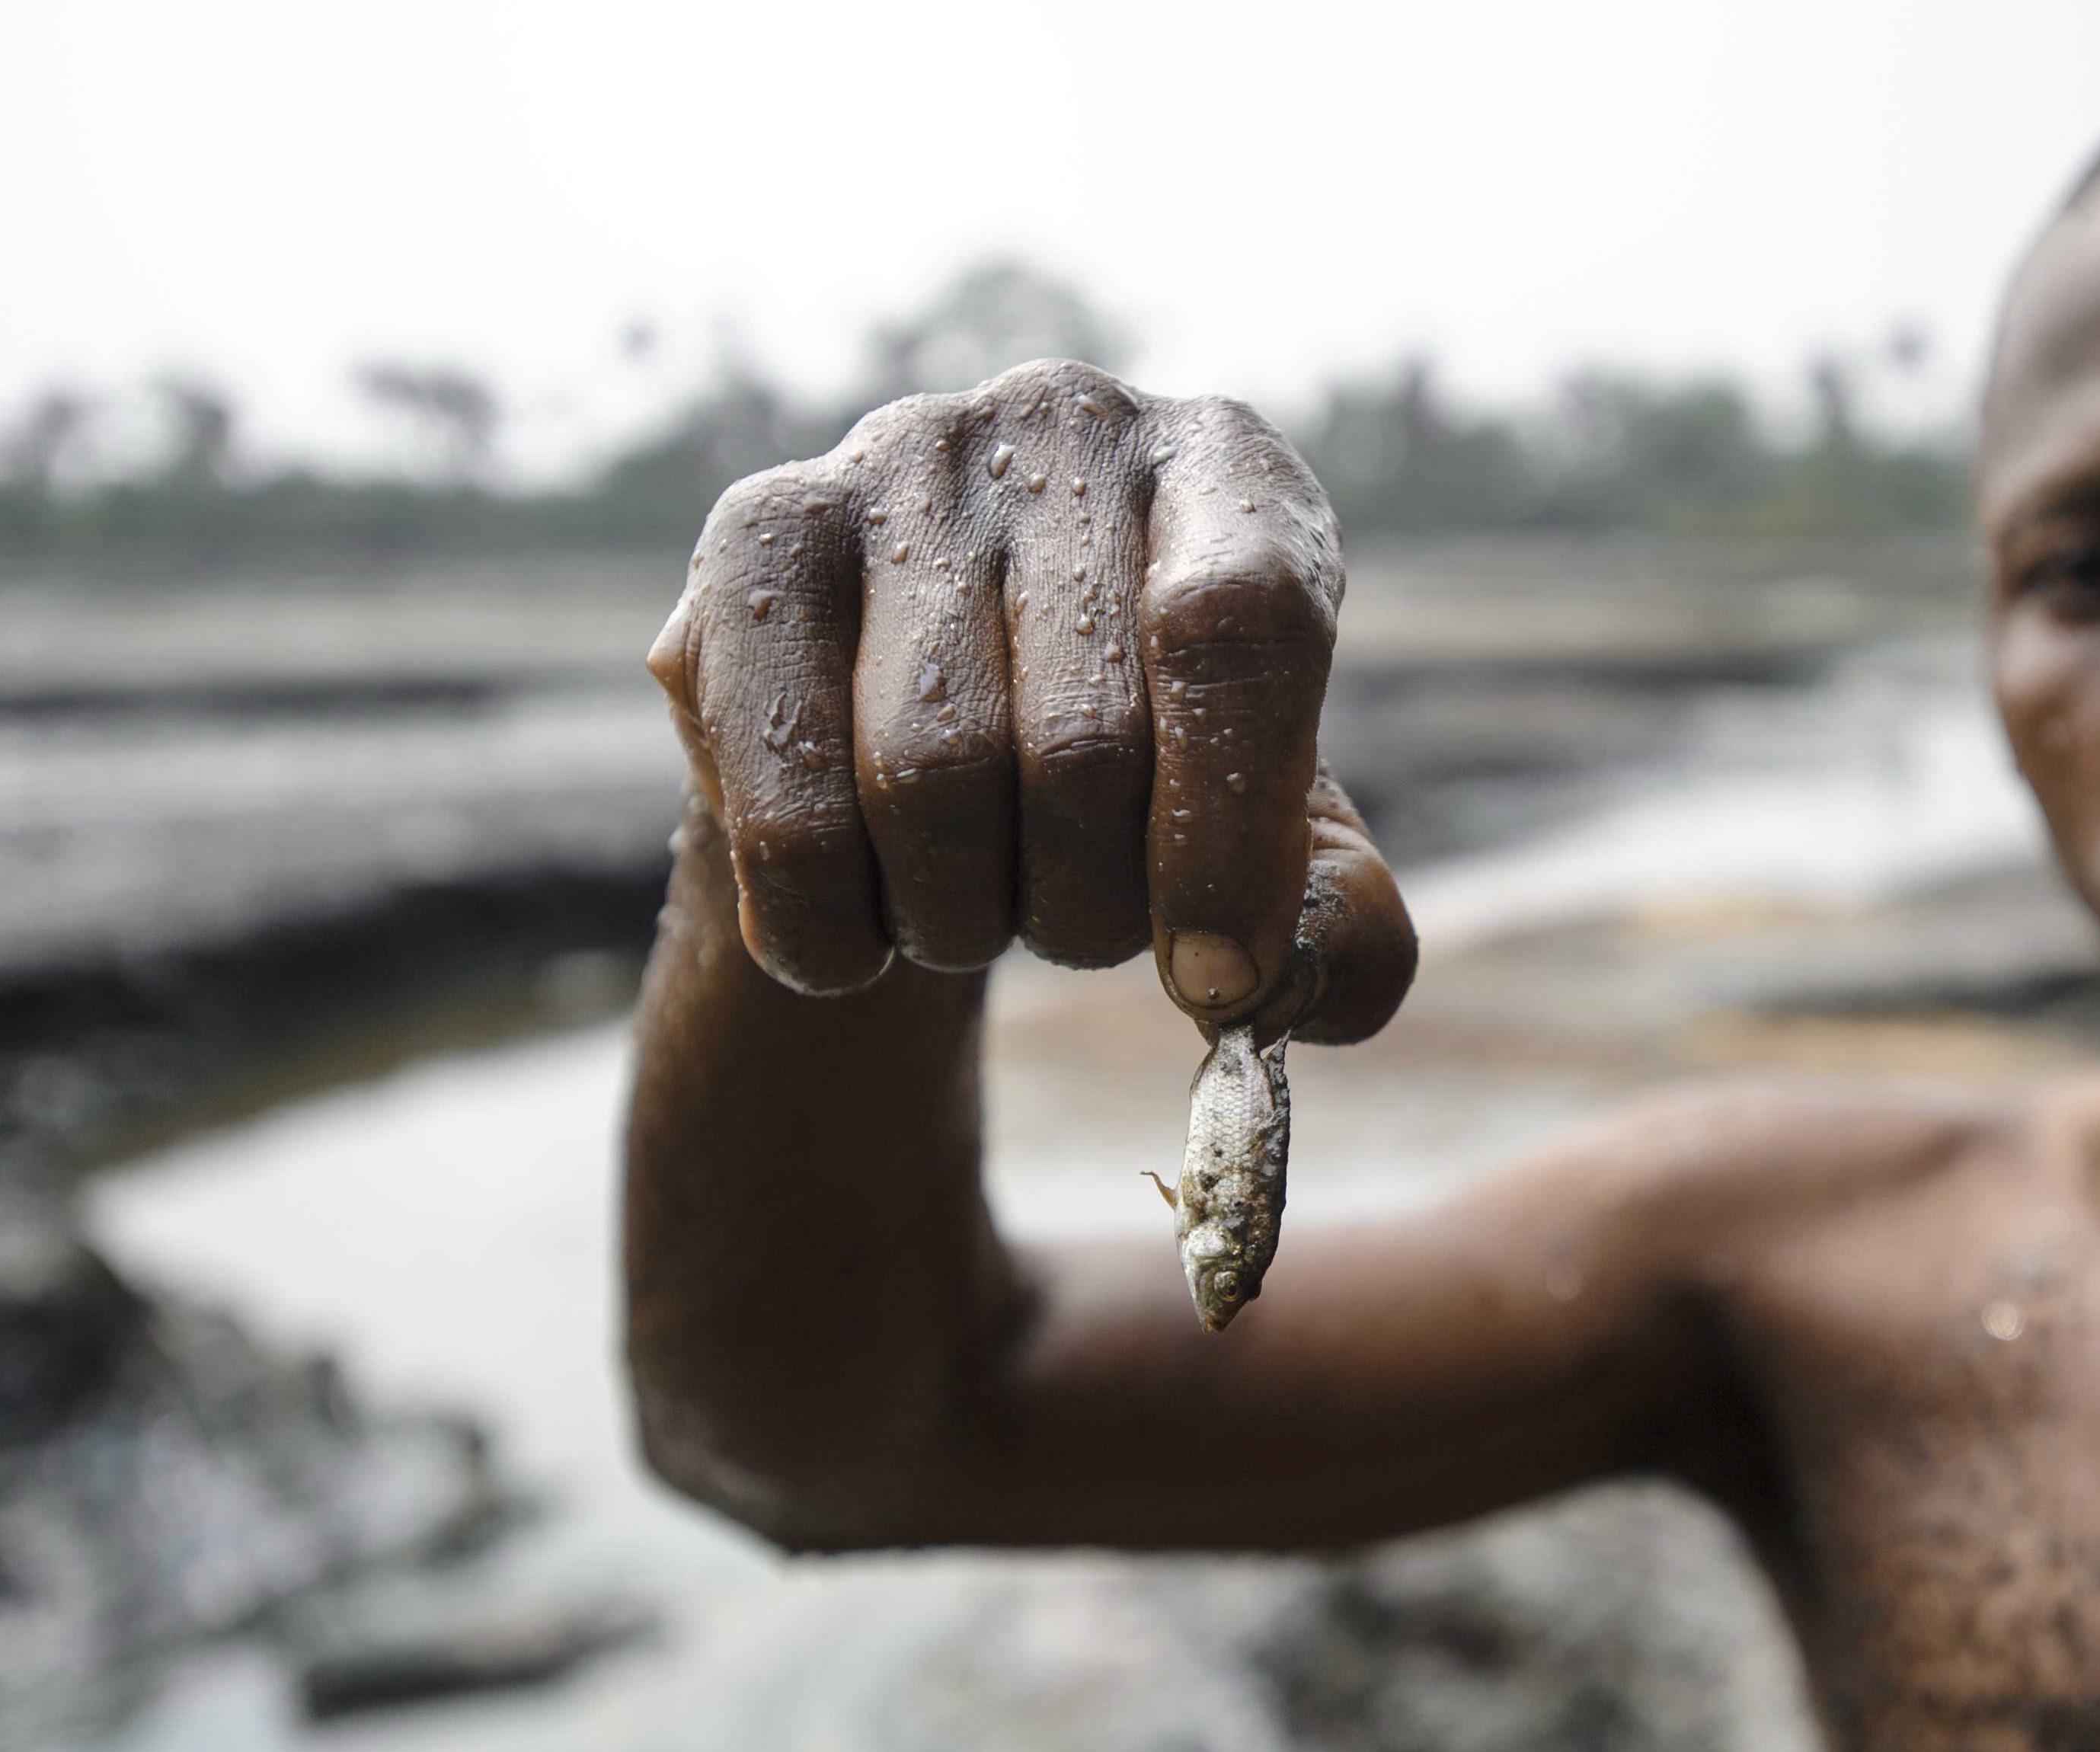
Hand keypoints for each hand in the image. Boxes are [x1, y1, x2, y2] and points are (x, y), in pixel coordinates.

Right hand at [645, 359, 1413, 1041]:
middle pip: (1081, 742)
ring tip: (978, 903)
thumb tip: (1280, 982)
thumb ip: (1345, 931)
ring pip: (926, 778)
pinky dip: (831, 930)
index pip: (1241, 627)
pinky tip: (859, 928)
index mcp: (1231, 471)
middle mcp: (1064, 422)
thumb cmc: (1141, 781)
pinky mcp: (754, 538)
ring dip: (963, 918)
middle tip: (1082, 929)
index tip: (1222, 981)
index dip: (1229, 837)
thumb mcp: (1277, 853)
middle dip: (1092, 906)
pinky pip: (784, 805)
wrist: (926, 732)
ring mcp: (895, 461)